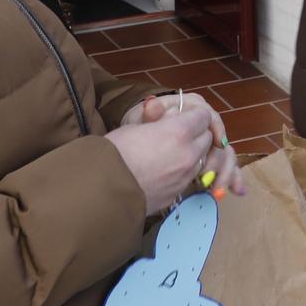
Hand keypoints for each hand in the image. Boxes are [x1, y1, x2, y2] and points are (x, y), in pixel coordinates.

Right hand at [110, 94, 246, 212]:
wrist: (99, 190)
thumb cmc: (113, 153)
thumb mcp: (134, 127)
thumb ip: (158, 118)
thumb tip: (172, 112)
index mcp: (179, 132)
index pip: (203, 116)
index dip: (193, 115)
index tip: (182, 117)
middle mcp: (189, 153)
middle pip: (206, 138)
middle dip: (196, 133)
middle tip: (177, 134)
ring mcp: (185, 176)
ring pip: (201, 159)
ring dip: (192, 154)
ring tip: (170, 154)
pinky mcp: (178, 193)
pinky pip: (189, 178)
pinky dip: (183, 172)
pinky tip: (164, 172)